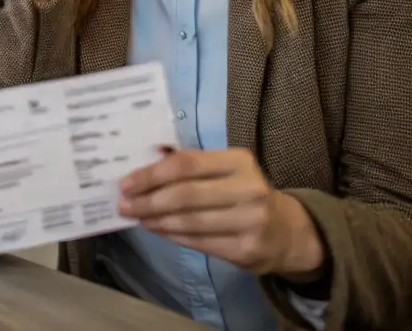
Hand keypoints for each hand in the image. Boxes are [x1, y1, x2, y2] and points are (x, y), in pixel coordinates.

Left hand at [118, 148, 326, 279]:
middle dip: (149, 200)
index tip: (126, 182)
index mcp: (239, 160)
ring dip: (157, 220)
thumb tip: (145, 162)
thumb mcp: (227, 169)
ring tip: (137, 217)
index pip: (187, 163)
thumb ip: (193, 165)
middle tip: (124, 204)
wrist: (288, 232)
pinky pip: (200, 243)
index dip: (153, 173)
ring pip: (190, 221)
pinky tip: (158, 231)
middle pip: (186, 194)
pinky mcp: (247, 251)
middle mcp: (248, 189)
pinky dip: (173, 236)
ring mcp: (250, 222)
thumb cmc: (246, 192)